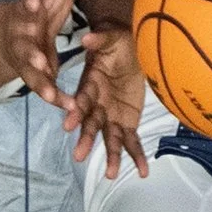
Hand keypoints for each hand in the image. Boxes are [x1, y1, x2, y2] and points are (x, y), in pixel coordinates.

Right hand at [1, 0, 97, 110]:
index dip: (29, 4)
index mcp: (29, 11)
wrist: (10, 35)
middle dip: (29, 51)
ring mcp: (25, 59)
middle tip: (37, 58)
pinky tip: (67, 107)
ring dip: (39, 84)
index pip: (27, 5)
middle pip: (24, 44)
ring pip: (30, 73)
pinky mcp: (34, 76)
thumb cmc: (40, 9)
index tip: (33, 0)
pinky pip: (43, 88)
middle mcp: (23, 36)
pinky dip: (54, 98)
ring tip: (49, 96)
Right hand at [65, 24, 149, 178]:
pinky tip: (143, 172)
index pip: (80, 100)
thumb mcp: (111, 37)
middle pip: (90, 124)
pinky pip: (132, 141)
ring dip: (110, 155)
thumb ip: (100, 39)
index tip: (68, 124)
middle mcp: (97, 105)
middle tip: (79, 155)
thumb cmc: (118, 42)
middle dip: (86, 138)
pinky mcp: (128, 122)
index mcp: (90, 86)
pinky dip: (136, 156)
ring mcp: (112, 116)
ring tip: (110, 174)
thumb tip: (86, 38)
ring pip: (110, 138)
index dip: (74, 112)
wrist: (132, 49)